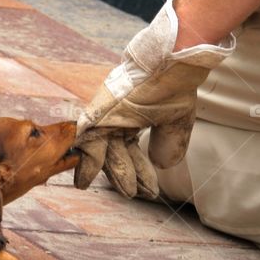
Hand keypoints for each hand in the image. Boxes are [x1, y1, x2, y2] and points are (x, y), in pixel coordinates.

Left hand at [74, 0, 234, 197]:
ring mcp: (106, 117)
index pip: (132, 152)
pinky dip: (85, 161)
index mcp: (133, 121)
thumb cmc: (173, 86)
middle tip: (131, 195)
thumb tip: (163, 165)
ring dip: (102, 173)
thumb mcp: (176, 121)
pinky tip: (83, 179)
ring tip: (102, 190)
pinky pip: (86, 141)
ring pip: (99, 152)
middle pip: (115, 155)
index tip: (148, 191)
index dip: (140, 172)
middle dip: (123, 176)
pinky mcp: (97, 114)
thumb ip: (169, 142)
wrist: (171, 65)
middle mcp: (117, 121)